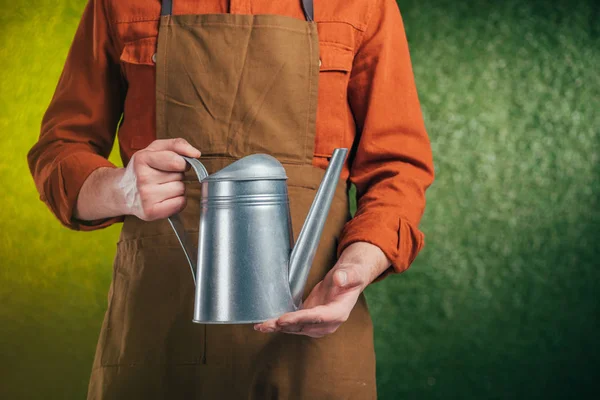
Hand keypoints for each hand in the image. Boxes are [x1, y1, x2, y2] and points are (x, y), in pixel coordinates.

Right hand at [119, 138, 200, 220]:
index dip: (182, 163)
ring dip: (177, 188)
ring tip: (161, 187)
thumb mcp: (156, 149)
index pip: (177, 161)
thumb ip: (177, 144)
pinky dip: (178, 201)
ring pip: (181, 189)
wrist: (123, 192)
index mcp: (142, 159)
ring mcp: (146, 197)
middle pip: (180, 176)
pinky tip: (165, 198)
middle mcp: (142, 178)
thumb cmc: (143, 169)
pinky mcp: (151, 212)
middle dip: (176, 175)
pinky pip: (180, 203)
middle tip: (161, 177)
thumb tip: (195, 153)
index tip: (177, 164)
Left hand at [254, 242, 390, 337]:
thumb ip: (347, 276)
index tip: (283, 319)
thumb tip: (339, 279)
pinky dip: (280, 324)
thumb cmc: (351, 276)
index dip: (300, 319)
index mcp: (339, 312)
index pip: (318, 318)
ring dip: (278, 327)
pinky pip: (294, 324)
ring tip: (261, 326)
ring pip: (296, 328)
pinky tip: (266, 324)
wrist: (349, 279)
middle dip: (284, 326)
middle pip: (303, 326)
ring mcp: (318, 323)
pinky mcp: (309, 319)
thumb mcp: (352, 273)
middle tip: (266, 324)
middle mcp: (328, 323)